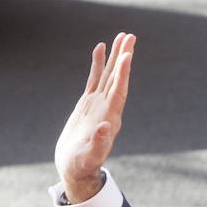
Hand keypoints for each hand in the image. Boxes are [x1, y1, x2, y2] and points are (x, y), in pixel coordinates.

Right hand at [56, 32, 134, 203]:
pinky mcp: (88, 104)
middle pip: (118, 78)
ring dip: (116, 57)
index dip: (123, 74)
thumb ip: (98, 145)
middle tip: (131, 36)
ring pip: (109, 75)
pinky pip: (95, 79)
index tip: (128, 55)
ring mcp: (99, 105)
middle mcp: (108, 109)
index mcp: (109, 119)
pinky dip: (98, 64)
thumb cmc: (81, 167)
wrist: (76, 170)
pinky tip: (100, 48)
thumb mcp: (89, 158)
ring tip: (122, 36)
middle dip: (124, 57)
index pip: (119, 92)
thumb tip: (105, 128)